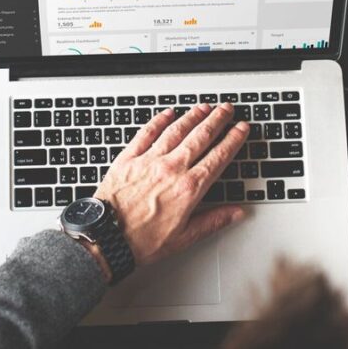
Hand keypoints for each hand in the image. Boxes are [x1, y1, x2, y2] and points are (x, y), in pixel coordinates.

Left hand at [92, 103, 248, 271]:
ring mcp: (149, 160)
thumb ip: (213, 221)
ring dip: (193, 116)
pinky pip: (146, 132)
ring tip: (204, 107)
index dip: (233, 140)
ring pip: (176, 130)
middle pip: (200, 136)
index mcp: (188, 188)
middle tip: (227, 109)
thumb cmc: (141, 241)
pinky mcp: (128, 158)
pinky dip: (159, 120)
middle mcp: (171, 169)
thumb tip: (236, 213)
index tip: (241, 129)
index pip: (218, 157)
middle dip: (217, 120)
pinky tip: (168, 113)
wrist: (106, 238)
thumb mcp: (185, 237)